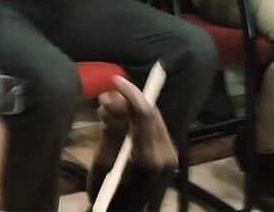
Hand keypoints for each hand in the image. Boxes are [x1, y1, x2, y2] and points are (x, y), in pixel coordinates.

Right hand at [90, 76, 177, 206]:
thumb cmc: (107, 194)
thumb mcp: (102, 164)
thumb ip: (111, 132)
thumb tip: (110, 101)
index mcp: (150, 158)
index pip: (145, 115)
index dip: (131, 94)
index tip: (115, 80)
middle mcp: (166, 154)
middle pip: (151, 115)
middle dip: (130, 100)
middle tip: (106, 95)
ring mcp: (170, 155)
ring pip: (153, 120)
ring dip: (132, 110)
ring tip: (106, 108)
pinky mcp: (168, 155)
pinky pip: (153, 129)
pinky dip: (137, 121)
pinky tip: (119, 119)